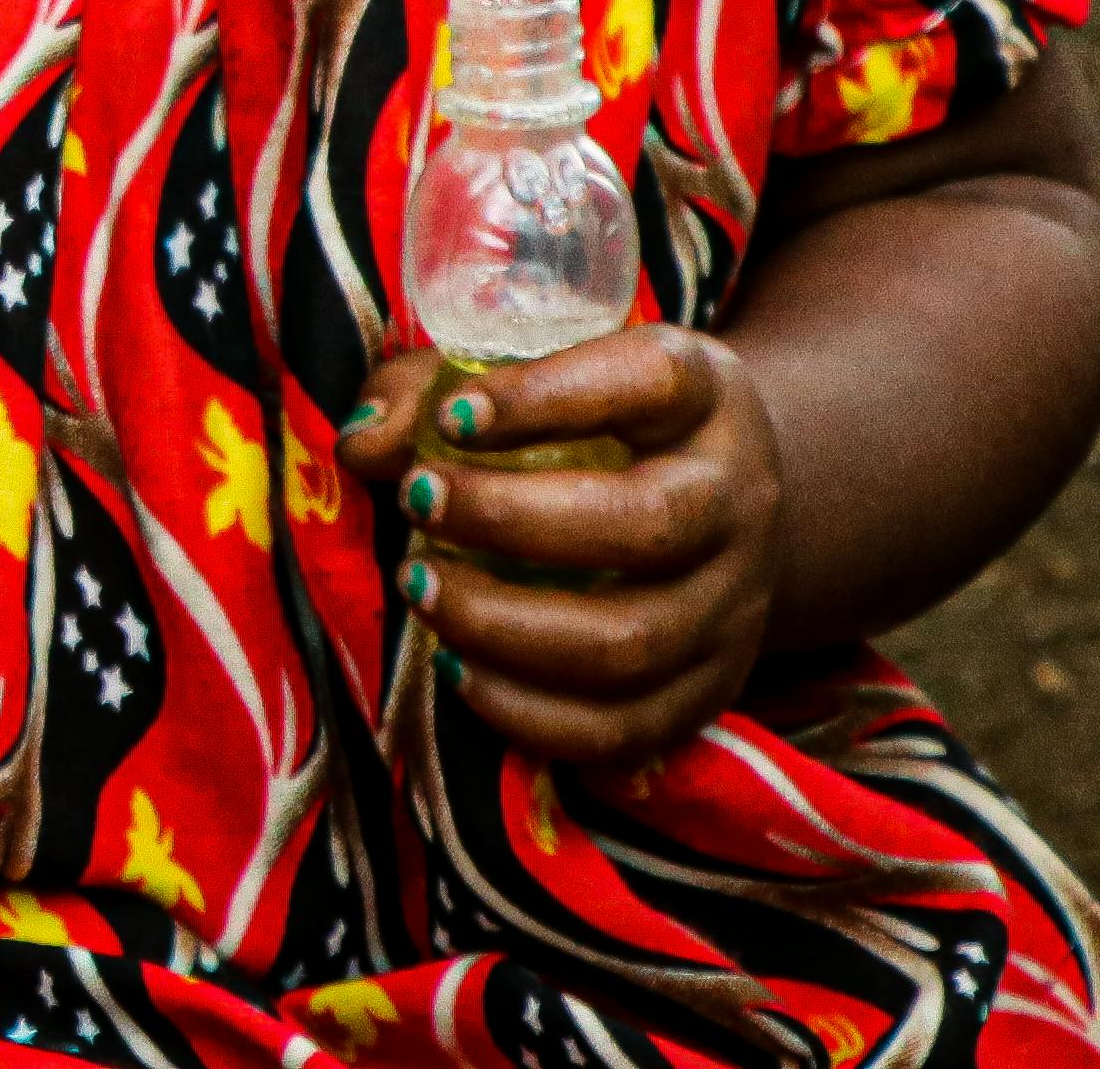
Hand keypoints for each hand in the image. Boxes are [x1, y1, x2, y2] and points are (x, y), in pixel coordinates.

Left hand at [338, 329, 783, 768]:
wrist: (722, 502)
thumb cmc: (594, 419)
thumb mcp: (534, 370)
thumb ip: (433, 389)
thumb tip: (363, 446)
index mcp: (700, 394)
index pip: (647, 382)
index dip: (547, 398)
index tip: (451, 417)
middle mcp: (736, 498)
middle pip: (646, 523)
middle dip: (510, 521)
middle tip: (416, 500)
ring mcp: (735, 604)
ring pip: (632, 643)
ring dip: (504, 626)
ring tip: (419, 588)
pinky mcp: (712, 688)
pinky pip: (625, 729)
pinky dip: (528, 713)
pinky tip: (456, 667)